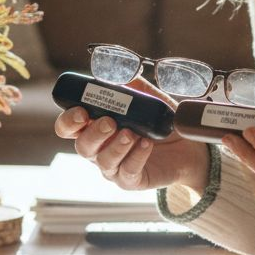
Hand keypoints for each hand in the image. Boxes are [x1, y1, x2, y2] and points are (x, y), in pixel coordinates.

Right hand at [53, 77, 208, 192]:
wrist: (186, 146)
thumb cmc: (158, 122)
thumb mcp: (147, 99)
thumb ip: (133, 87)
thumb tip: (124, 74)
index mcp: (94, 127)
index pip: (68, 127)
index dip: (68, 121)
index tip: (81, 111)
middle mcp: (99, 149)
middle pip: (82, 146)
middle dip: (93, 133)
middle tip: (109, 122)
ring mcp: (114, 167)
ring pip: (104, 161)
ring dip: (116, 146)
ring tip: (132, 134)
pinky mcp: (132, 180)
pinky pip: (128, 171)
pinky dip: (136, 156)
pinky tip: (147, 144)